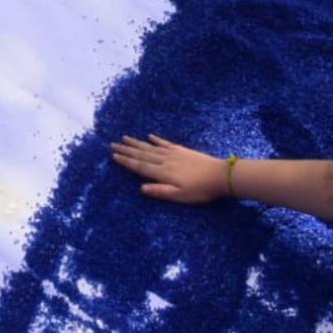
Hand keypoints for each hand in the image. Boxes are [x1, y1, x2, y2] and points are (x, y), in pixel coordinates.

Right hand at [111, 135, 229, 204]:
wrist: (220, 175)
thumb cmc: (200, 190)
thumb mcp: (180, 196)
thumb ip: (160, 191)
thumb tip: (141, 188)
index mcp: (163, 173)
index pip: (140, 167)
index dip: (126, 161)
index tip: (113, 155)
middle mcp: (165, 161)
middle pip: (142, 154)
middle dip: (127, 150)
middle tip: (112, 144)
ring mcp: (173, 154)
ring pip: (151, 147)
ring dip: (137, 143)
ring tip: (125, 138)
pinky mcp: (182, 151)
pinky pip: (165, 143)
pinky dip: (156, 140)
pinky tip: (149, 136)